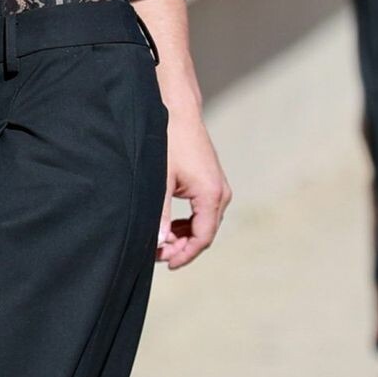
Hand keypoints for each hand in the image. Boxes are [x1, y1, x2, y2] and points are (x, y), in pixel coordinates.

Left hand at [156, 103, 231, 269]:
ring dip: (184, 235)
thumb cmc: (169, 142)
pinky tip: (170, 225)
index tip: (166, 263)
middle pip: (205, 234)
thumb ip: (161, 214)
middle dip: (182, 247)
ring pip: (205, 224)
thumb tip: (159, 243)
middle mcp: (221, 193)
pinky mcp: (211, 182)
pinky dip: (188, 223)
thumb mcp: (160, 181)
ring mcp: (218, 187)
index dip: (184, 255)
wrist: (178, 113)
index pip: (203, 238)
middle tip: (156, 252)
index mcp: (211, 195)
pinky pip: (204, 212)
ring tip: (160, 239)